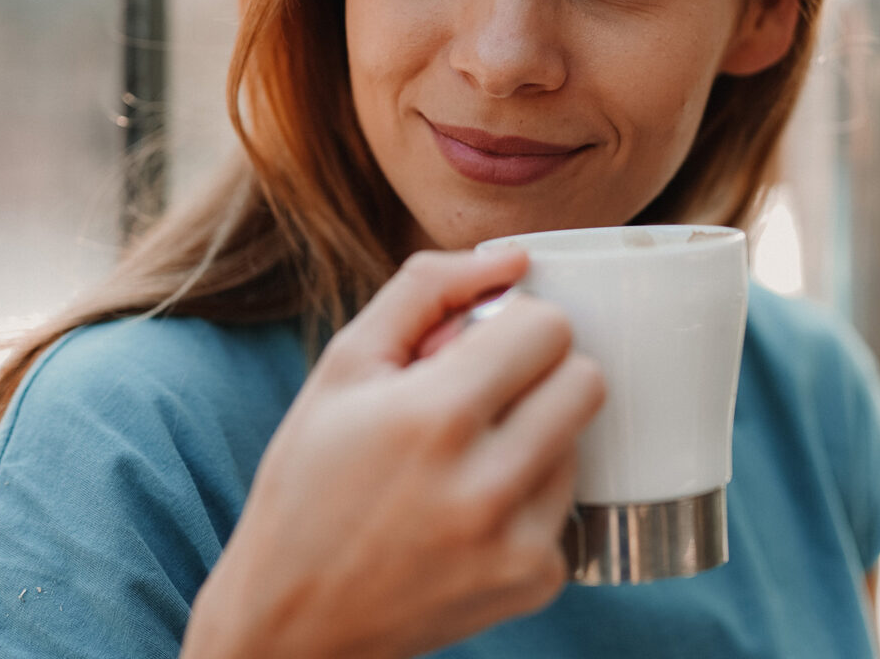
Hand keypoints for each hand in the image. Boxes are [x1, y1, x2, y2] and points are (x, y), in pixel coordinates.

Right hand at [181, 248, 606, 658]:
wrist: (293, 621)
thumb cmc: (309, 482)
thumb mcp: (343, 367)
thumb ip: (426, 292)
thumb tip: (516, 258)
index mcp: (433, 417)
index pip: (548, 328)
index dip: (514, 326)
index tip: (479, 347)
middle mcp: (485, 484)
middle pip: (586, 381)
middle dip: (541, 373)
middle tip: (485, 395)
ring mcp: (518, 541)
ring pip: (580, 442)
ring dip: (536, 437)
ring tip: (464, 462)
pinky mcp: (536, 582)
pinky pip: (567, 508)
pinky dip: (528, 501)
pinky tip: (468, 516)